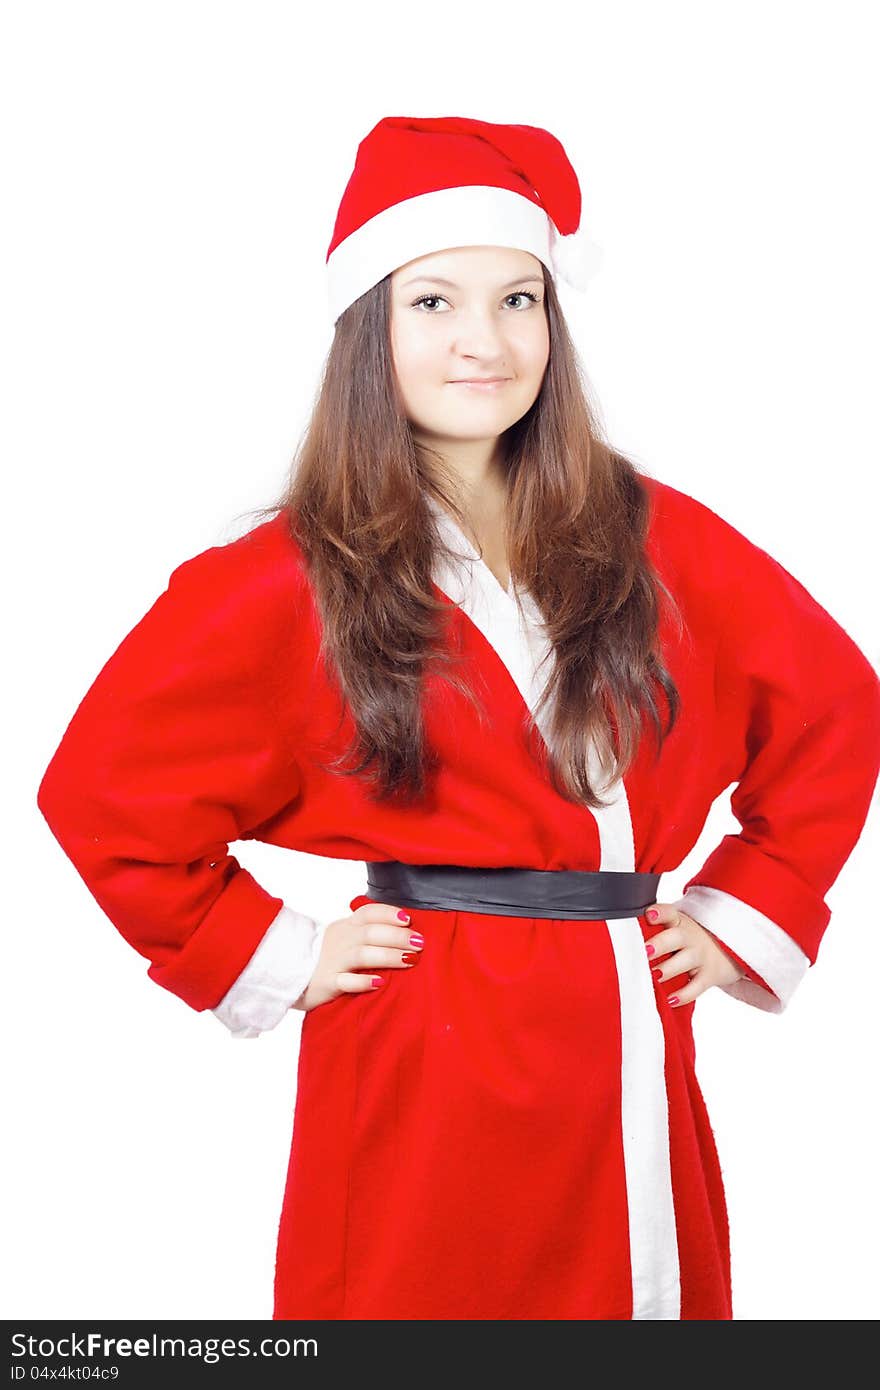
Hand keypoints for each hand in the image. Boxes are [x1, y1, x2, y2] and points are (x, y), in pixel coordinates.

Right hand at [297, 901, 422, 1011]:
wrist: (290, 973)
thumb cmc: (327, 955)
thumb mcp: (344, 936)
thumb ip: (368, 931)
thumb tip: (407, 931)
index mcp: (346, 926)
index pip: (368, 913)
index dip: (388, 913)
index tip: (408, 919)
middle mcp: (340, 940)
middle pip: (370, 933)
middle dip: (397, 936)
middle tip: (419, 943)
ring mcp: (333, 961)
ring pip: (362, 955)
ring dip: (388, 956)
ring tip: (409, 960)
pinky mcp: (327, 983)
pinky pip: (345, 981)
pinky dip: (363, 981)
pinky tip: (379, 983)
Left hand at [644, 903, 744, 1007]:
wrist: (726, 949)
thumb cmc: (688, 939)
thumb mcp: (676, 927)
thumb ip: (654, 930)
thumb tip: (621, 938)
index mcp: (679, 922)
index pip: (669, 913)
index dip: (660, 913)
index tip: (649, 915)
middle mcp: (690, 936)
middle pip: (676, 937)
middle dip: (659, 944)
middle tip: (645, 953)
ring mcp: (701, 956)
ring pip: (685, 962)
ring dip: (667, 970)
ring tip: (654, 977)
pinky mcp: (710, 975)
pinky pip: (696, 987)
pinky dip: (683, 995)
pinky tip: (670, 1000)